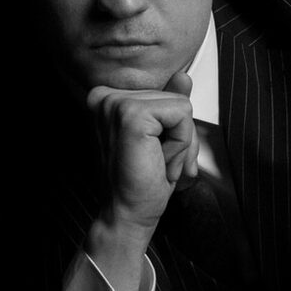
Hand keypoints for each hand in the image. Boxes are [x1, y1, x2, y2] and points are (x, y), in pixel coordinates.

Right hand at [85, 69, 199, 235]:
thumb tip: (183, 76)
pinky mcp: (132, 116)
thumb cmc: (142, 182)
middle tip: (155, 162)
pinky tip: (158, 162)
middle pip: (176, 98)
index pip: (165, 94)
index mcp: (108, 98)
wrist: (126, 214)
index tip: (154, 154)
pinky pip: (182, 115)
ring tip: (154, 162)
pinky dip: (180, 144)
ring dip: (180, 143)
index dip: (172, 129)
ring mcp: (116, 104)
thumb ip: (170, 105)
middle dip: (180, 136)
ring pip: (182, 106)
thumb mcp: (162, 137)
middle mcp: (106, 96)